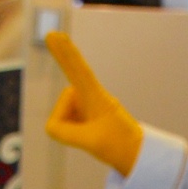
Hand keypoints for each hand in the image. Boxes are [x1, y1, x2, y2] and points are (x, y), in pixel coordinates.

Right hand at [45, 30, 145, 177]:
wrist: (136, 154)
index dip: (66, 54)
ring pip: (62, 115)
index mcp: (97, 98)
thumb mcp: (91, 142)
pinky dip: (70, 131)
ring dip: (70, 128)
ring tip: (93, 136)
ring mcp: (87, 105)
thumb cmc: (119, 145)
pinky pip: (64, 123)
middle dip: (64, 76)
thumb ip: (65, 133)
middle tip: (52, 34)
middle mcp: (91, 96)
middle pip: (68, 87)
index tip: (55, 36)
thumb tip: (51, 126)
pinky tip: (87, 136)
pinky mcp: (84, 114)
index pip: (79, 71)